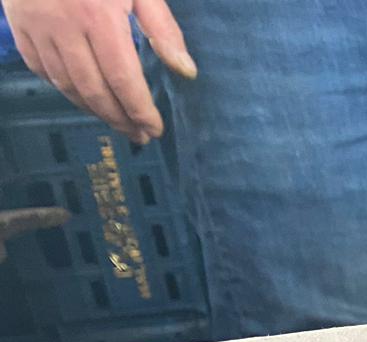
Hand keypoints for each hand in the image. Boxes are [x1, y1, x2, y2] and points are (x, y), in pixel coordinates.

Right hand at [0, 0, 196, 142]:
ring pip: (66, 85)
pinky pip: (41, 69)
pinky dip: (63, 89)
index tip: (154, 129)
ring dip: (94, 110)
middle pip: (94, 91)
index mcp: (100, 18)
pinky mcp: (19, 26)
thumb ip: (161, 28)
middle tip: (139, 135)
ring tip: (116, 121)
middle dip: (120, 119)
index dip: (140, 111)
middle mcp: (65, 28)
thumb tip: (186, 72)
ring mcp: (37, 28)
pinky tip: (82, 97)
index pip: (123, 81)